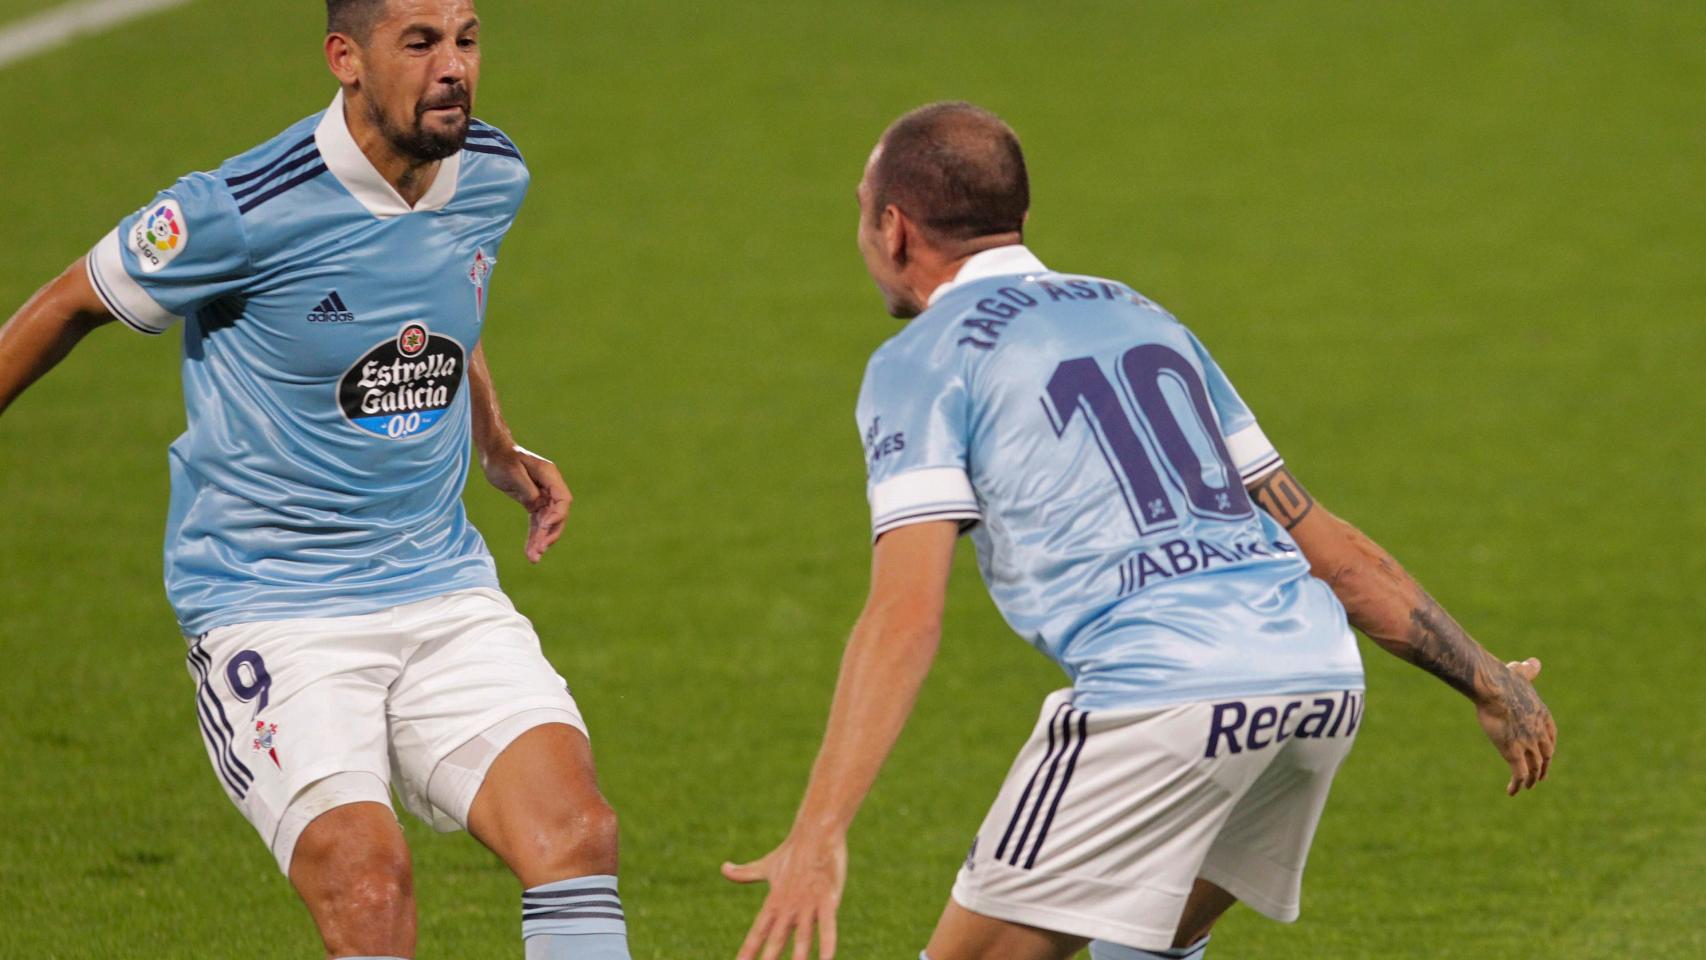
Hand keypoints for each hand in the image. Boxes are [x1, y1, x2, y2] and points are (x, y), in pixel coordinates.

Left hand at [480, 444, 569, 562]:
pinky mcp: (534, 502)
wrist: (493, 453)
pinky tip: (531, 551)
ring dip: (541, 540)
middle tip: (539, 551)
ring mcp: (543, 496)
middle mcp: (550, 487)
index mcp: (549, 475)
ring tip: (533, 558)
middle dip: (550, 534)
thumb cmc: (502, 459)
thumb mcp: (513, 473)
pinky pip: (537, 523)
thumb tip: (537, 505)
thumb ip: (528, 490)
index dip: (557, 515)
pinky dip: (534, 536)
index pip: (562, 499)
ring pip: (548, 523)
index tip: (544, 527)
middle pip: (558, 515)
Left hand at [722, 832, 846, 959]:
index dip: (748, 950)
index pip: (757, 932)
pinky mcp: (827, 898)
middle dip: (768, 958)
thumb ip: (744, 873)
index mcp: (773, 902)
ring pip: (802, 936)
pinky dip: (827, 943)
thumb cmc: (791, 851)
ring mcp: (808, 903)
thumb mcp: (766, 866)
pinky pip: (828, 925)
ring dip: (797, 956)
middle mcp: (788, 907)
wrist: (815, 832)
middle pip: (776, 938)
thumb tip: (723, 868)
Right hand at [1475, 658, 1556, 795]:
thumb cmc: (1504, 680)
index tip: (1545, 755)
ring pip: (1535, 768)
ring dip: (1531, 779)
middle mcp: (1540, 732)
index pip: (1551, 736)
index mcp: (1542, 715)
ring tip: (1526, 787)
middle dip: (1543, 767)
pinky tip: (1512, 792)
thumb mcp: (1520, 674)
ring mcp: (1529, 744)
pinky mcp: (1515, 752)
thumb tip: (1534, 662)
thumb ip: (1528, 670)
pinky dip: (1518, 784)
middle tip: (1539, 777)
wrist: (1495, 689)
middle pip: (1546, 755)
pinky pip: (1520, 774)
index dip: (1548, 748)